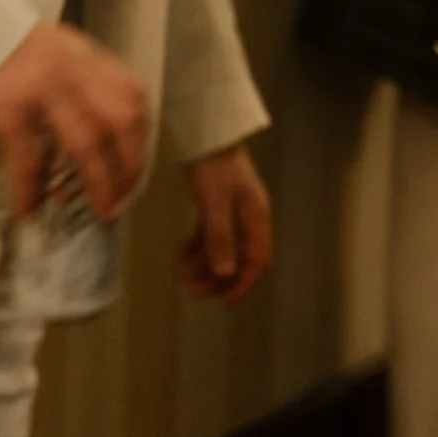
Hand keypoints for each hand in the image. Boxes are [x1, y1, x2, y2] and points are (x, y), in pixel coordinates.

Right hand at [0, 23, 149, 221]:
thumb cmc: (4, 42)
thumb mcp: (57, 51)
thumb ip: (80, 81)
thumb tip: (95, 133)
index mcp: (88, 57)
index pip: (133, 100)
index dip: (139, 139)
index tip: (136, 168)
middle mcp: (74, 71)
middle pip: (120, 123)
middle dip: (128, 166)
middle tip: (122, 198)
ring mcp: (42, 89)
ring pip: (85, 144)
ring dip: (97, 184)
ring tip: (98, 212)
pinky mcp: (7, 107)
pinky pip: (27, 158)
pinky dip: (30, 190)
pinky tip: (28, 211)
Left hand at [178, 144, 271, 301]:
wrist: (206, 133)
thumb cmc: (214, 166)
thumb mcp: (215, 204)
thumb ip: (220, 238)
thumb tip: (225, 273)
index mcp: (256, 218)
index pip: (256, 261)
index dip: (243, 285)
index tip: (224, 303)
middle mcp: (248, 218)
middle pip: (238, 258)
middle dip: (217, 278)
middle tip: (193, 291)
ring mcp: (233, 211)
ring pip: (222, 247)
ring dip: (204, 264)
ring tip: (181, 273)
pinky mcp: (217, 205)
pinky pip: (210, 234)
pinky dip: (197, 247)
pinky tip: (181, 254)